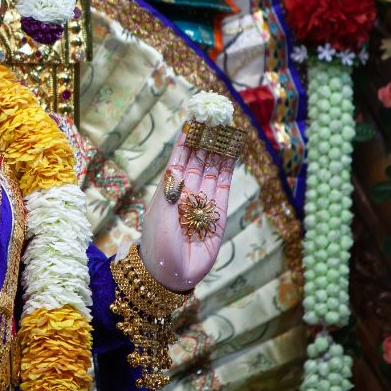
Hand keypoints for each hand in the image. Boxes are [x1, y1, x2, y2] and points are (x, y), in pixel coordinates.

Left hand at [137, 131, 235, 293]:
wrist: (172, 274)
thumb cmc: (159, 245)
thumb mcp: (161, 214)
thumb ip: (171, 190)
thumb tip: (177, 165)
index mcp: (168, 191)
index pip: (178, 159)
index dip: (186, 140)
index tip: (192, 120)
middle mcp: (187, 193)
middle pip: (198, 160)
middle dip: (205, 139)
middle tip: (213, 117)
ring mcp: (204, 202)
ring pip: (212, 169)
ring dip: (218, 149)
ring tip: (225, 128)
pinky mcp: (219, 214)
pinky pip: (224, 186)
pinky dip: (228, 168)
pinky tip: (232, 152)